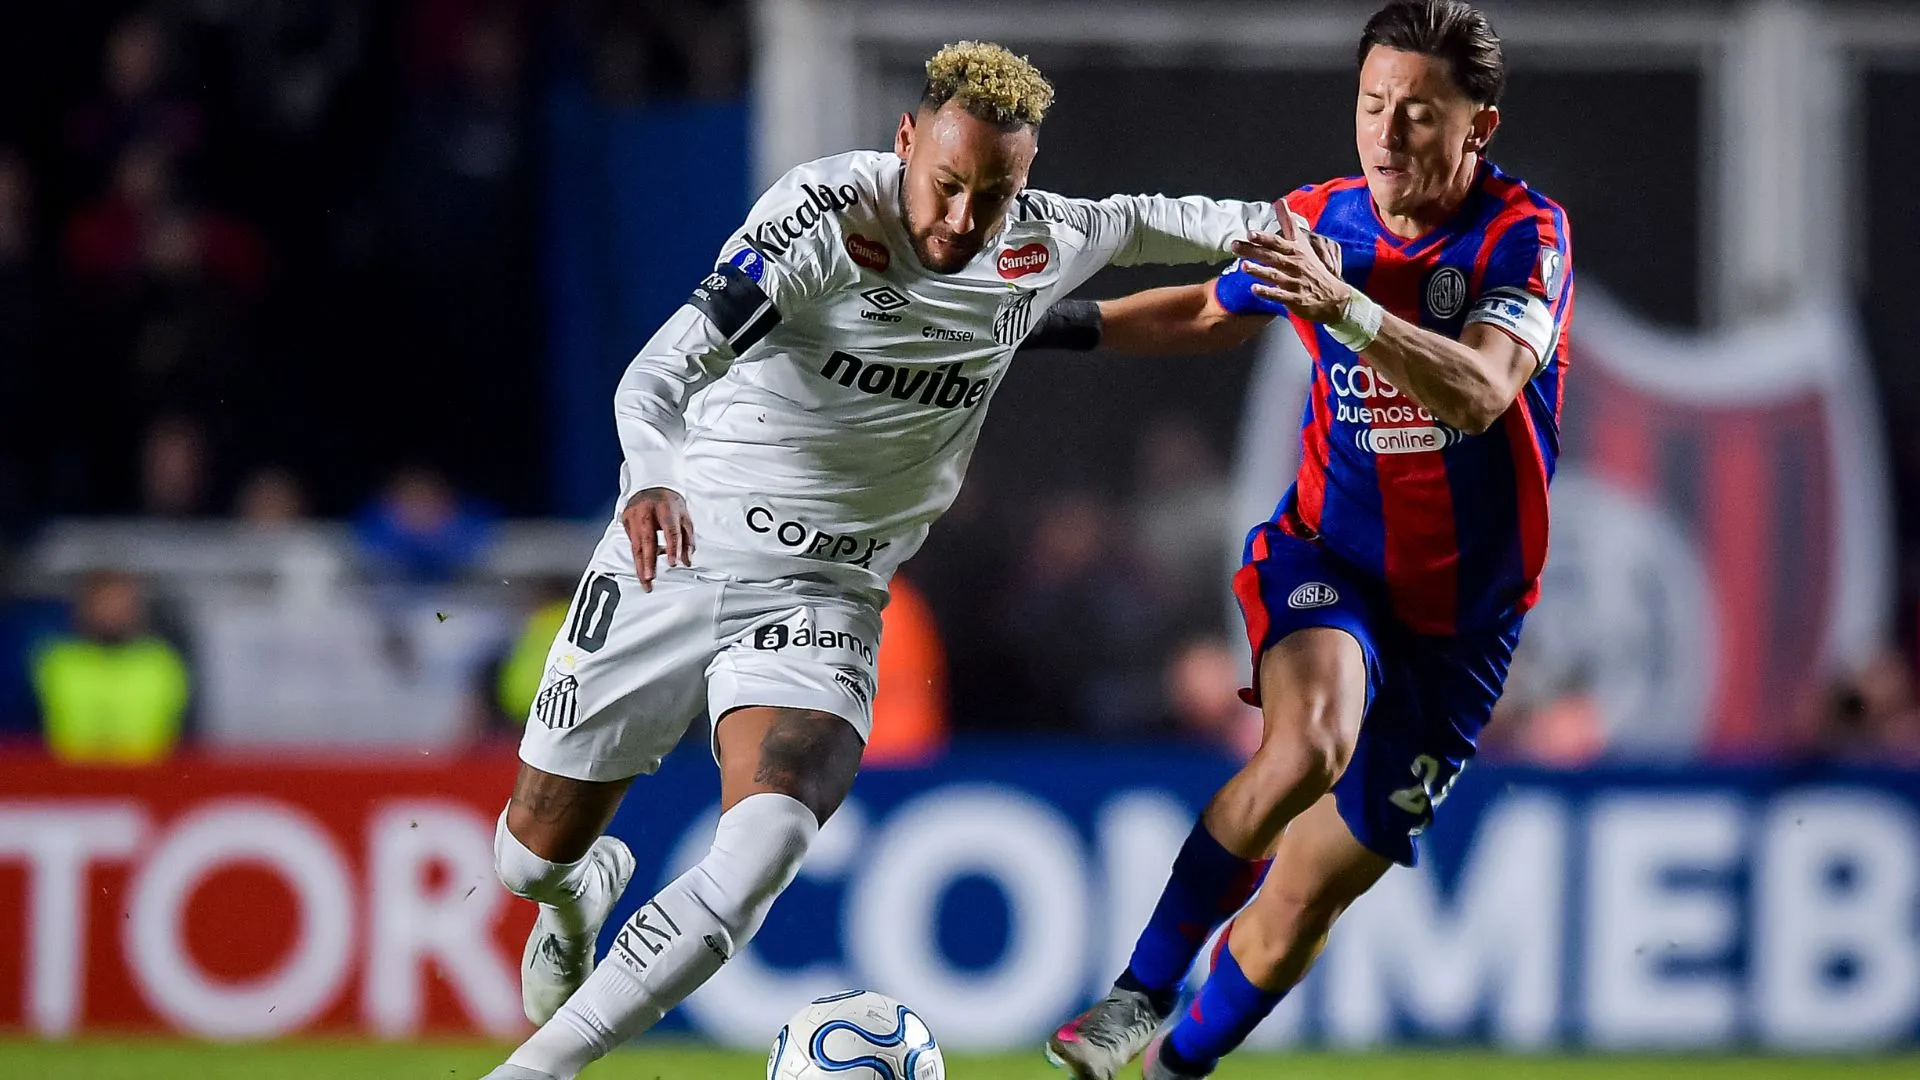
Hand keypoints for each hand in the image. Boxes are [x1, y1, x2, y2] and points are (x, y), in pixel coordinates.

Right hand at [621, 487, 693, 591]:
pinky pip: (632, 542)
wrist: (651, 485)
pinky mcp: (625, 520)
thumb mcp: (684, 517)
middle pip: (646, 540)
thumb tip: (687, 560)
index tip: (673, 563)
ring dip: (640, 566)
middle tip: (650, 579)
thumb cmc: (669, 503)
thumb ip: (687, 539)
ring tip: (645, 581)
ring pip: (635, 545)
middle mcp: (646, 511)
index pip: (669, 530)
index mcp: (666, 507)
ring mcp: (633, 515)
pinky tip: (645, 565)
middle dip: (647, 562)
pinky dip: (639, 555)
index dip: (672, 548)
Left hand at [1230, 213, 1352, 324]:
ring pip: (1274, 275)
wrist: (1334, 295)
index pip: (1278, 242)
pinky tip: (1254, 289)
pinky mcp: (1295, 298)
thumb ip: (1288, 223)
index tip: (1250, 233)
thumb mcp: (1303, 242)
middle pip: (1271, 256)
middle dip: (1253, 251)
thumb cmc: (1313, 266)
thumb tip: (1279, 201)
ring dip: (1259, 271)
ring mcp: (1295, 282)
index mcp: (1295, 250)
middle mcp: (1294, 265)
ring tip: (1243, 266)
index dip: (1264, 238)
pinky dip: (1267, 292)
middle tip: (1234, 246)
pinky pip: (1279, 295)